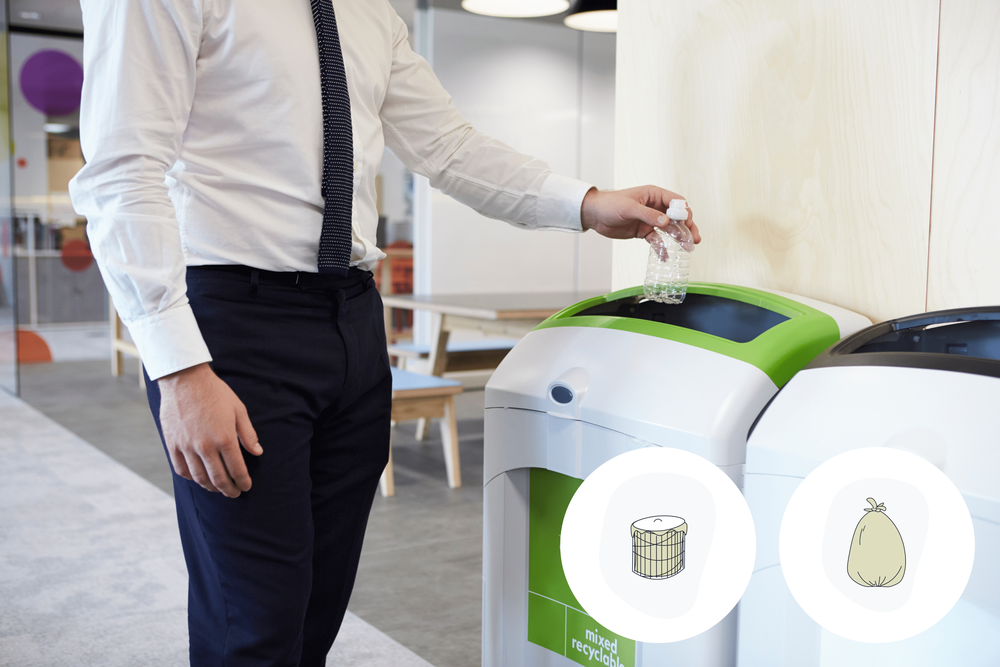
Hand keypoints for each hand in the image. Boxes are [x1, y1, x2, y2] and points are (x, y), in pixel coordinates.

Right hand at [157, 363, 261, 497]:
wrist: (184, 380)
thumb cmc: (215, 393)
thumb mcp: (238, 409)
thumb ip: (248, 433)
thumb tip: (258, 452)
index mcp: (225, 438)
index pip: (237, 469)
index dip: (243, 481)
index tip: (246, 487)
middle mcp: (205, 446)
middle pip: (218, 478)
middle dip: (229, 489)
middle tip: (234, 493)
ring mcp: (186, 446)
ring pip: (199, 477)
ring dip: (211, 487)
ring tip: (218, 488)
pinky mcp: (172, 444)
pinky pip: (181, 469)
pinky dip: (191, 478)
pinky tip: (199, 478)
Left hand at [580, 186, 700, 243]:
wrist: (594, 215)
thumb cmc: (610, 204)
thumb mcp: (629, 208)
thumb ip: (648, 215)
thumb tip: (666, 221)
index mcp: (653, 195)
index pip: (675, 201)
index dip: (684, 211)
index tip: (688, 222)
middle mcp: (654, 207)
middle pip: (676, 217)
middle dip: (687, 227)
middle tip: (694, 239)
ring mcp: (650, 220)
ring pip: (669, 229)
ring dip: (678, 238)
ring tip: (687, 248)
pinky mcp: (643, 231)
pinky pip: (656, 240)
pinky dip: (661, 248)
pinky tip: (665, 257)